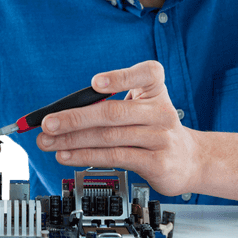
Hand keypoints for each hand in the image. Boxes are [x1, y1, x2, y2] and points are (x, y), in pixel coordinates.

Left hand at [35, 60, 199, 195]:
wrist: (190, 160)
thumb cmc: (156, 129)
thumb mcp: (143, 108)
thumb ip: (111, 104)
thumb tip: (65, 111)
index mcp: (156, 90)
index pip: (145, 74)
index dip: (120, 77)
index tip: (95, 83)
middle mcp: (161, 112)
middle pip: (113, 112)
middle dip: (75, 117)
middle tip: (48, 122)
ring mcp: (160, 138)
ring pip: (109, 137)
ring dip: (72, 140)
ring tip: (49, 142)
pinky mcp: (156, 163)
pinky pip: (115, 157)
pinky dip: (86, 156)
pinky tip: (68, 155)